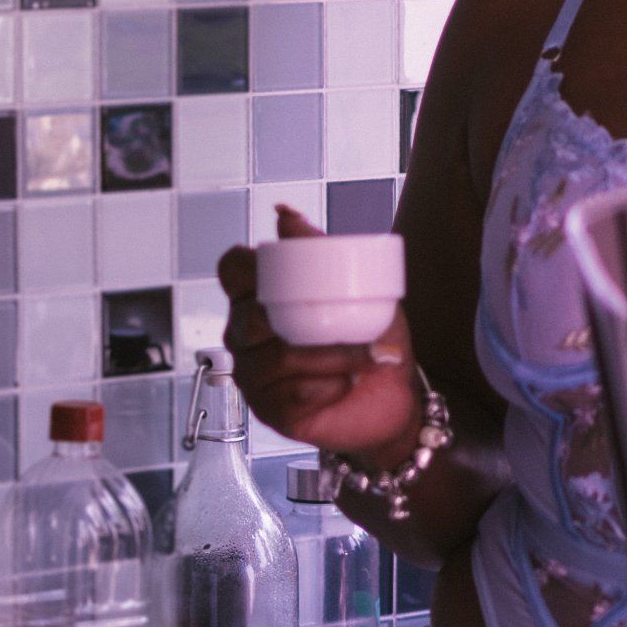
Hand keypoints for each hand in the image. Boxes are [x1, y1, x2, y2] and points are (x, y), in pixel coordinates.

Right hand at [218, 205, 422, 463]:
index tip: (281, 267)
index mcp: (258, 297)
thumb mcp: (354, 285)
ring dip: (334, 355)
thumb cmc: (368, 335)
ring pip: (279, 358)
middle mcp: (244, 336)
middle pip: (251, 318)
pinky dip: (331, 386)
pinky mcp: (270, 412)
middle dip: (306, 319)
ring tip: (369, 356)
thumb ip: (318, 251)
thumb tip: (283, 214)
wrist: (394, 396)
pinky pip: (293, 394)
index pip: (232, 270)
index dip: (247, 265)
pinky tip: (349, 383)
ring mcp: (253, 376)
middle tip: (352, 322)